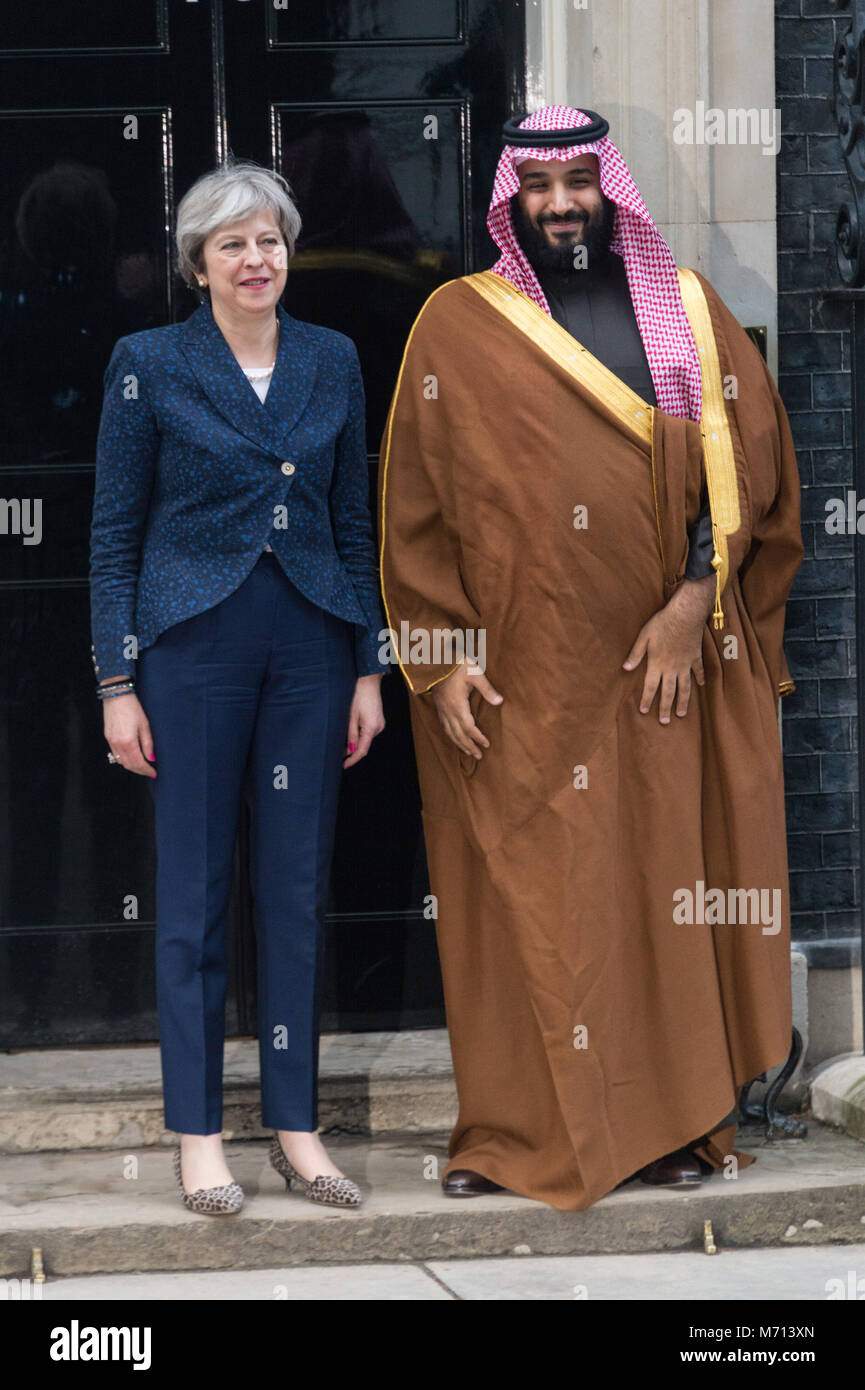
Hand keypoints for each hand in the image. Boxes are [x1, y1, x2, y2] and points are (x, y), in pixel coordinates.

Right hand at [102, 685, 156, 776]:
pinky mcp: (107, 737)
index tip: (154, 773)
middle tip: (149, 772)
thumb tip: (151, 758)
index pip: (138, 763)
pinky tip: (131, 758)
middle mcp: (117, 744)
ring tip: (142, 766)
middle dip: (140, 771)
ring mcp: (110, 741)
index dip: (146, 770)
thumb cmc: (132, 708)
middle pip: (128, 765)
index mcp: (128, 742)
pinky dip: (124, 759)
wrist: (116, 696)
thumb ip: (147, 744)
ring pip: (121, 761)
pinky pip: (115, 754)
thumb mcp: (145, 725)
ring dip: (131, 766)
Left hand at [343, 674, 385, 767]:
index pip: (362, 750)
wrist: (368, 681)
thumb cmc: (358, 695)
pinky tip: (350, 732)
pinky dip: (359, 735)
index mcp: (371, 728)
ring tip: (341, 742)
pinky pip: (368, 731)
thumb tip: (351, 750)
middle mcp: (378, 727)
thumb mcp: (351, 716)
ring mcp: (379, 723)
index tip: (343, 766)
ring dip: (355, 742)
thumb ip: (351, 734)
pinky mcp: (378, 719)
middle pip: (364, 745)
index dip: (352, 760)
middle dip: (352, 751)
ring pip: (366, 738)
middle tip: (337, 754)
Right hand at [431, 659, 502, 758]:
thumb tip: (500, 701)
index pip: (469, 727)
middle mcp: (448, 711)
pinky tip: (455, 738)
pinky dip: (450, 736)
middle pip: (459, 734)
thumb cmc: (456, 665)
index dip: (478, 737)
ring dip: (459, 744)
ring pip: (450, 732)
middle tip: (479, 756)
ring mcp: (442, 710)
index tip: (487, 744)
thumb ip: (487, 689)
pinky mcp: (439, 707)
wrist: (435, 660)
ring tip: (468, 752)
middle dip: (469, 746)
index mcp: (457, 705)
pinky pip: (444, 727)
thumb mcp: (474, 673)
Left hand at [622, 575, 714, 723]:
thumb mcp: (643, 637)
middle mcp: (672, 668)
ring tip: (681, 714)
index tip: (645, 711)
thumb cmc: (662, 623)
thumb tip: (625, 668)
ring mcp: (685, 664)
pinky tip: (701, 686)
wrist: (685, 614)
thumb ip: (635, 654)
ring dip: (683, 701)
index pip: (650, 687)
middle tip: (664, 721)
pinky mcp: (695, 657)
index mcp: (657, 664)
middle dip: (665, 708)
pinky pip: (698, 671)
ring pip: (684, 687)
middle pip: (668, 692)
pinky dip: (699, 679)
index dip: (647, 700)